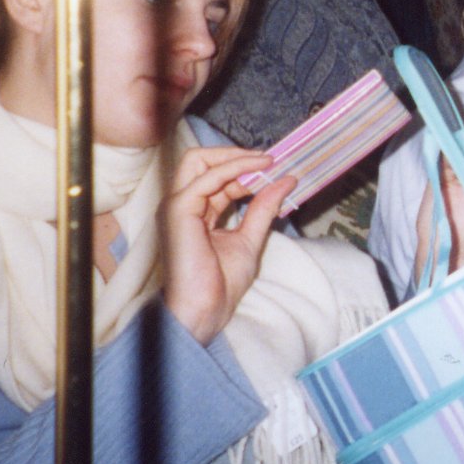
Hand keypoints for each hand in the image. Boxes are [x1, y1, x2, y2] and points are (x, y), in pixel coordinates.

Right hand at [160, 146, 289, 345]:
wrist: (205, 309)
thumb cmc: (222, 283)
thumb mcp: (250, 237)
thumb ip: (263, 207)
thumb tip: (286, 180)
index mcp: (196, 211)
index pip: (216, 176)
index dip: (245, 168)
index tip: (274, 168)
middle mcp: (183, 204)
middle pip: (200, 160)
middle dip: (235, 153)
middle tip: (269, 159)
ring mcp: (177, 205)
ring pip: (198, 160)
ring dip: (235, 157)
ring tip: (266, 162)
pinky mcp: (178, 210)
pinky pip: (206, 177)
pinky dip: (234, 168)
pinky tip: (258, 169)